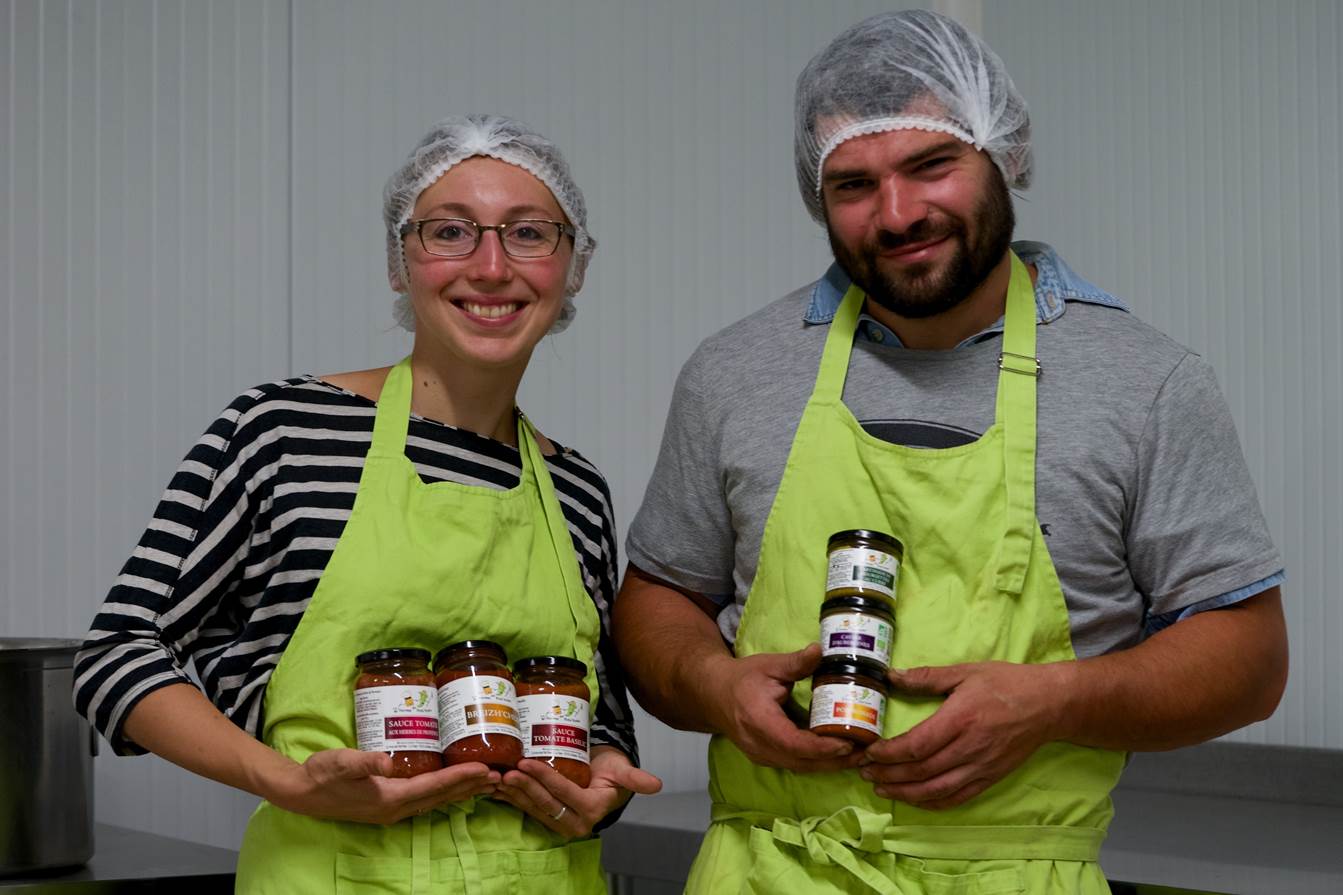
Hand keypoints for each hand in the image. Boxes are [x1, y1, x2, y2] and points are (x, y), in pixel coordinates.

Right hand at [267, 748, 499, 823]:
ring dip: (461, 790)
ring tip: (487, 782)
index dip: (461, 778)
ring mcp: (392, 810)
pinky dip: (445, 791)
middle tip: (500, 776)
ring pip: (436, 800)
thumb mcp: (340, 763)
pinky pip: (425, 799)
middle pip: (442, 797)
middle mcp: (396, 809)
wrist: (301, 792)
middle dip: (471, 786)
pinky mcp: (388, 804)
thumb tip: (388, 761)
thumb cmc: (321, 773)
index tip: (486, 769)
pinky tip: (454, 785)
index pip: (434, 788)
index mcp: (390, 798)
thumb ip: (364, 761)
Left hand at [495, 746, 662, 837]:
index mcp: (592, 810)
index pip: (564, 793)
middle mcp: (574, 822)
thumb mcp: (623, 771)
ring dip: (514, 794)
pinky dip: (510, 798)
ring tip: (498, 776)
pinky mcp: (546, 817)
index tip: (527, 762)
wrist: (602, 776)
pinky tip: (496, 786)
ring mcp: (558, 822)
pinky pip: (526, 809)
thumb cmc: (611, 770)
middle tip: (508, 770)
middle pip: (545, 803)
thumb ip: (635, 779)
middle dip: (525, 787)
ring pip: (532, 808)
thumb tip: (657, 785)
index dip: (545, 778)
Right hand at [709, 643, 859, 772]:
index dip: (821, 747)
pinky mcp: (766, 758)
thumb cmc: (742, 678)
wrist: (713, 694)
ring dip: (830, 765)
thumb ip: (796, 663)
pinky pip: (795, 764)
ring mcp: (761, 755)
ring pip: (800, 767)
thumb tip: (821, 650)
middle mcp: (758, 745)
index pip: (793, 742)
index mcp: (758, 721)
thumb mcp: (769, 665)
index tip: (848, 743)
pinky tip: (839, 754)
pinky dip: (818, 762)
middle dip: (835, 761)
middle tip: (866, 753)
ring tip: (859, 755)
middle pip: (801, 762)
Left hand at [860, 661, 1066, 809]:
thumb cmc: (1005, 684)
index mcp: (960, 719)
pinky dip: (932, 803)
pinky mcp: (990, 778)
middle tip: (864, 773)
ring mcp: (981, 767)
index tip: (869, 753)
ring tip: (881, 789)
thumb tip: (890, 675)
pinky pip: (957, 798)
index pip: (916, 745)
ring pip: (936, 790)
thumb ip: (926, 677)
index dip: (888, 754)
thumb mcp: (964, 672)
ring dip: (905, 794)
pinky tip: (914, 800)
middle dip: (888, 775)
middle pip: (921, 771)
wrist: (1048, 705)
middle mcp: (969, 748)